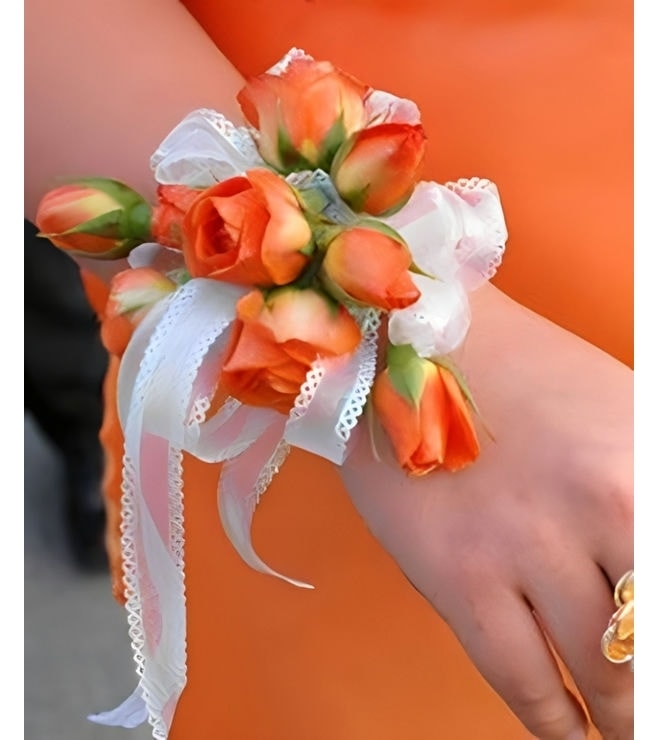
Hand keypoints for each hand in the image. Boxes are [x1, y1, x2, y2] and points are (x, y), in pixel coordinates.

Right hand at [339, 282, 632, 739]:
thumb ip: (651, 499)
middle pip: (649, 646)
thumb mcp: (623, 414)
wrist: (406, 348)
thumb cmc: (520, 374)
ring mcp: (524, 547)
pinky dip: (553, 724)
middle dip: (651, 693)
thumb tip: (648, 578)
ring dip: (618, 719)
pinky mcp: (457, 576)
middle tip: (649, 713)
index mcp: (647, 467)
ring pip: (599, 677)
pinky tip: (568, 733)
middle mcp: (601, 511)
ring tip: (621, 731)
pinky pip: (521, 681)